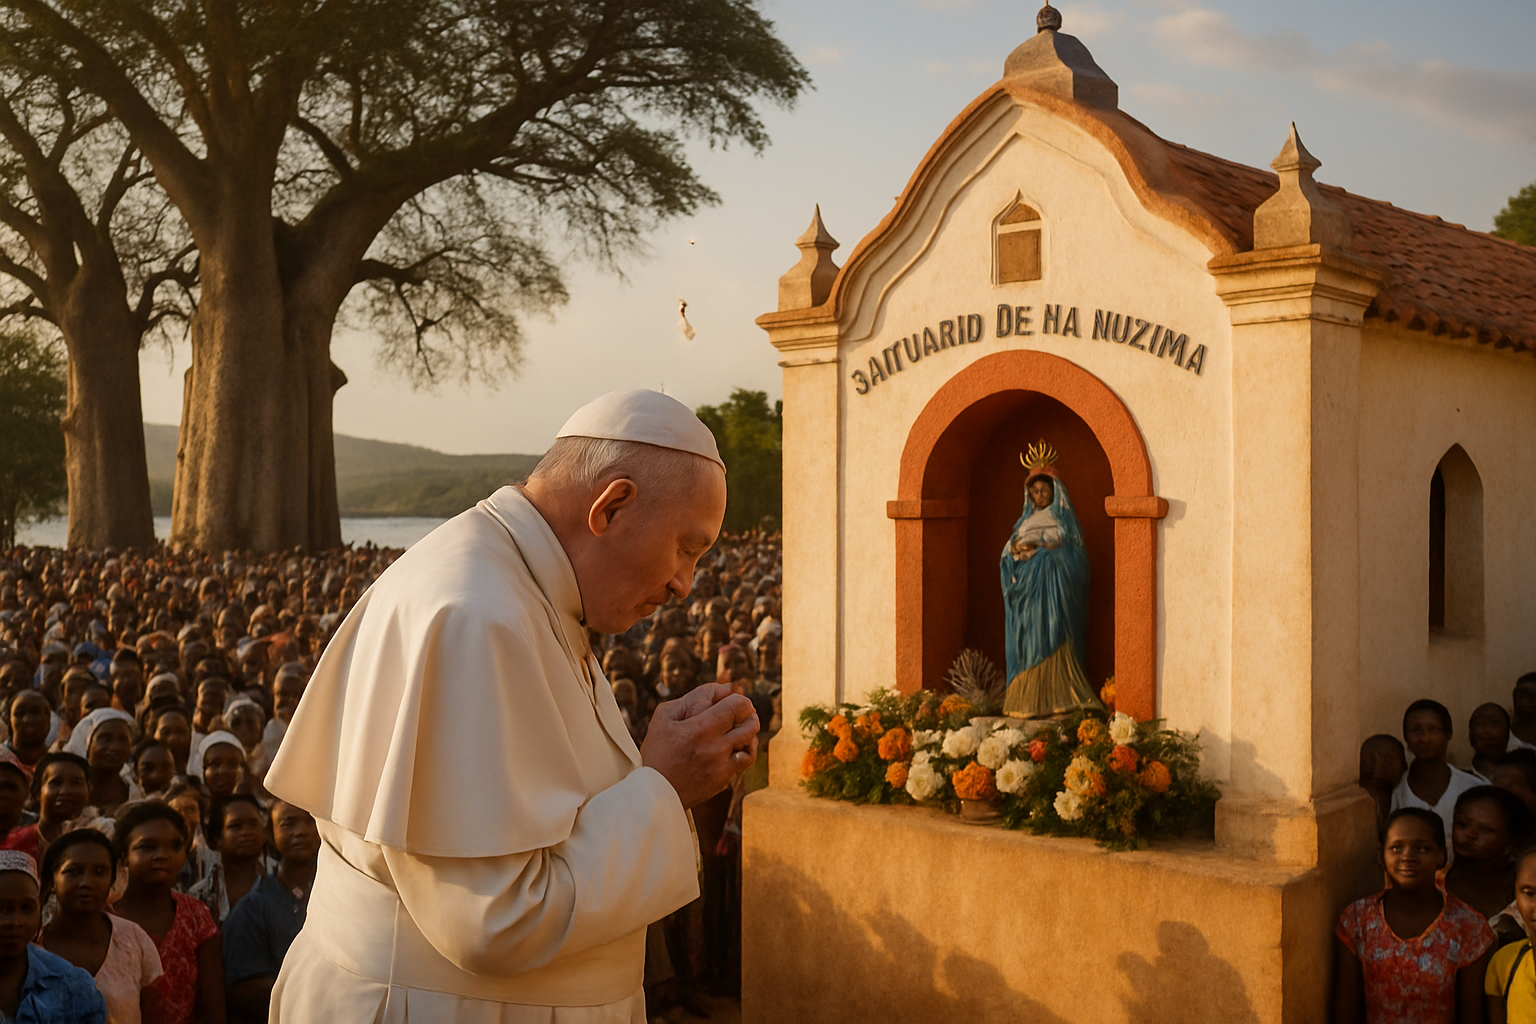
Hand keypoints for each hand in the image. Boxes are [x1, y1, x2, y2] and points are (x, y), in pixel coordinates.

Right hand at [642, 685, 759, 807]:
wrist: (655, 791)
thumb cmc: (658, 751)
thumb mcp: (665, 716)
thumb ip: (694, 697)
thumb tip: (723, 688)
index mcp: (701, 728)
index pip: (738, 705)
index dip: (740, 700)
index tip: (733, 701)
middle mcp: (716, 747)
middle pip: (750, 723)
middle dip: (748, 714)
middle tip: (740, 713)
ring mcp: (722, 765)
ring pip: (752, 743)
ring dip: (749, 732)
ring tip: (740, 729)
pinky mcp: (724, 779)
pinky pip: (746, 761)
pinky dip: (746, 751)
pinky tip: (737, 747)